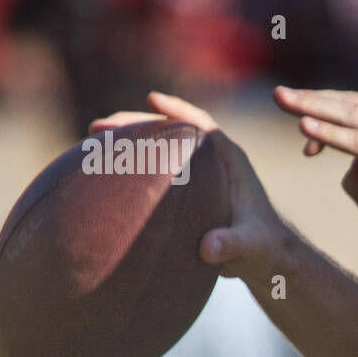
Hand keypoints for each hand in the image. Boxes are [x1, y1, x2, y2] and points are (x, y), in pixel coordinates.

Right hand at [90, 92, 286, 281]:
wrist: (265, 257)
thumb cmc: (262, 247)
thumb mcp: (250, 245)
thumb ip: (233, 243)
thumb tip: (209, 249)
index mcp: (230, 160)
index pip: (202, 125)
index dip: (177, 110)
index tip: (151, 99)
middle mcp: (212, 159)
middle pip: (171, 131)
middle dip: (136, 124)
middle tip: (99, 127)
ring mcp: (197, 172)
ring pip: (159, 148)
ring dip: (129, 141)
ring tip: (92, 141)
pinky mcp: (186, 188)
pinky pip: (155, 168)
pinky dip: (132, 164)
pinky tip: (105, 168)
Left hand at [273, 86, 357, 300]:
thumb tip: (347, 172)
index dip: (326, 110)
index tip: (299, 121)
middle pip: (352, 104)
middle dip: (313, 98)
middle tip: (279, 95)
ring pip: (352, 116)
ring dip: (313, 106)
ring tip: (283, 100)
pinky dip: (330, 133)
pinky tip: (305, 127)